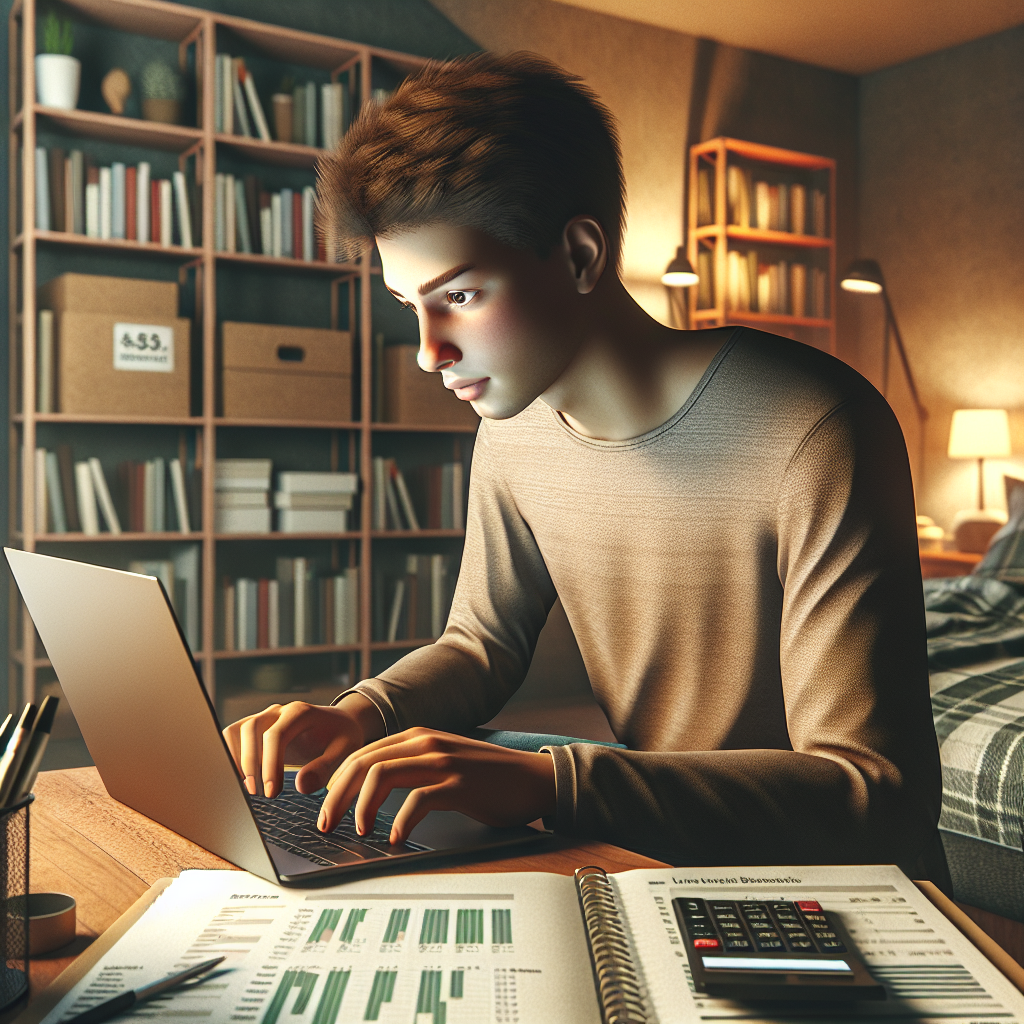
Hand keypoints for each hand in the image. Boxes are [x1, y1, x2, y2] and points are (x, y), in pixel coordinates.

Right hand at [221, 694, 384, 798]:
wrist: (338, 725)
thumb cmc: (341, 738)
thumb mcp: (345, 751)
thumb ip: (325, 768)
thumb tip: (301, 786)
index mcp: (300, 713)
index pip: (276, 735)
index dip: (270, 764)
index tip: (272, 792)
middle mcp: (278, 711)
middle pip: (251, 728)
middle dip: (251, 763)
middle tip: (258, 793)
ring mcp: (264, 717)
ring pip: (236, 730)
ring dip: (236, 759)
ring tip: (248, 788)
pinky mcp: (255, 728)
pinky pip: (233, 737)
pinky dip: (231, 756)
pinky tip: (243, 780)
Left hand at [319, 728, 556, 843]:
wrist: (533, 778)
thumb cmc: (487, 777)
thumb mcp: (442, 761)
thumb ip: (410, 765)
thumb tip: (367, 790)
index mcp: (417, 736)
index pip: (361, 754)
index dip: (335, 782)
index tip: (323, 808)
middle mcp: (425, 743)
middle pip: (363, 763)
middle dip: (337, 796)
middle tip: (326, 825)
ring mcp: (442, 762)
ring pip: (382, 776)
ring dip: (362, 806)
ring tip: (358, 831)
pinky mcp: (459, 784)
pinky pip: (418, 800)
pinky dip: (400, 821)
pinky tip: (396, 838)